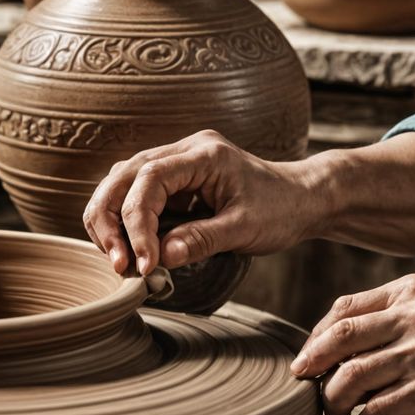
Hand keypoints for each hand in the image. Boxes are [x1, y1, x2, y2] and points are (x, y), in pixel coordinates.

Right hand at [82, 129, 305, 276]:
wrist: (304, 198)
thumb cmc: (281, 209)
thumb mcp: (246, 229)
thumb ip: (203, 240)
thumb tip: (161, 258)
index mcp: (205, 154)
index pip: (150, 180)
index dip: (136, 222)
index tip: (144, 262)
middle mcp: (186, 150)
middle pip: (123, 176)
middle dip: (110, 221)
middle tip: (118, 264)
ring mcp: (179, 162)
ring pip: (122, 184)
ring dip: (111, 221)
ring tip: (120, 261)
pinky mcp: (177, 180)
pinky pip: (136, 195)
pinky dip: (125, 222)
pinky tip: (129, 250)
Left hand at [292, 275, 414, 414]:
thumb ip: (400, 313)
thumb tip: (350, 343)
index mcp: (410, 292)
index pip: (342, 310)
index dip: (316, 339)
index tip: (311, 364)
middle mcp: (412, 315)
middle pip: (336, 341)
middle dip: (314, 372)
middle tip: (313, 394)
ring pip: (349, 381)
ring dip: (335, 407)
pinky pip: (376, 414)